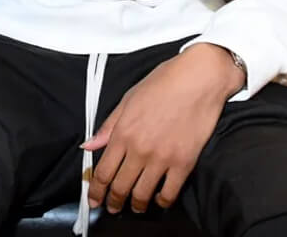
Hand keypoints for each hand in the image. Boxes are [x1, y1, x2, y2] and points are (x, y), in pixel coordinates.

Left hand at [84, 44, 244, 214]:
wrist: (197, 79)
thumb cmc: (162, 83)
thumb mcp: (128, 99)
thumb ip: (108, 126)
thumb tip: (89, 146)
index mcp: (123, 132)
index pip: (103, 171)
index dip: (96, 190)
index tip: (94, 199)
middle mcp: (140, 149)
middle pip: (120, 187)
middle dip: (113, 201)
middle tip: (112, 207)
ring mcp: (162, 158)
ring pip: (143, 195)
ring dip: (136, 205)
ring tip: (134, 207)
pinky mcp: (184, 163)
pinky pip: (169, 193)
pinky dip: (162, 201)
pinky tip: (158, 200)